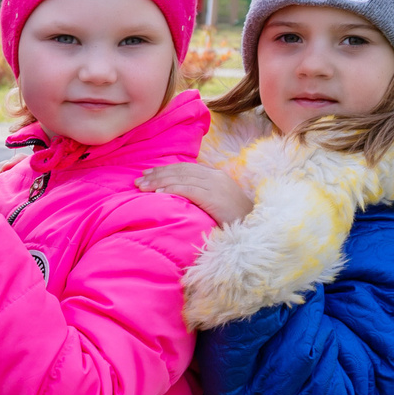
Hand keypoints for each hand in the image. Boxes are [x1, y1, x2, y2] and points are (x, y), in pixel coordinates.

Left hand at [139, 163, 253, 227]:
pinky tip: (157, 194)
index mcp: (215, 175)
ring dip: (159, 182)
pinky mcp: (214, 197)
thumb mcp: (217, 201)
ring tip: (142, 187)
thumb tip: (181, 196)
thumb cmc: (234, 218)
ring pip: (181, 178)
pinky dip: (172, 189)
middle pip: (180, 170)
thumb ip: (202, 194)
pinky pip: (189, 190)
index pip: (186, 168)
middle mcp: (215, 176)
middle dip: (158, 174)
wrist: (255, 226)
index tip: (148, 174)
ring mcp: (215, 185)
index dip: (165, 170)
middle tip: (138, 181)